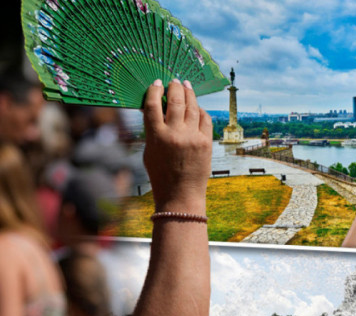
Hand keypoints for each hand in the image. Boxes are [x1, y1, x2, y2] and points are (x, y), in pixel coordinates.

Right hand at [143, 79, 211, 214]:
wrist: (180, 195)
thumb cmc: (161, 174)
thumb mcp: (149, 151)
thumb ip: (152, 130)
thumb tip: (156, 108)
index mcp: (156, 136)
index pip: (153, 105)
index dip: (154, 91)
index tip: (156, 83)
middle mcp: (175, 134)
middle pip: (175, 100)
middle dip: (174, 87)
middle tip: (174, 81)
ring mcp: (192, 137)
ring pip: (192, 106)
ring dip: (189, 93)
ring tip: (186, 86)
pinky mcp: (206, 142)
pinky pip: (205, 118)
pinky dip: (200, 110)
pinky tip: (197, 107)